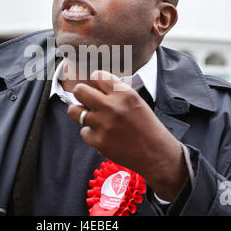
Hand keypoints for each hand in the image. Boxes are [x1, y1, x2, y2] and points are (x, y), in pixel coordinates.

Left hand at [67, 70, 187, 200]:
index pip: (97, 76)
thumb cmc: (146, 126)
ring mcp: (103, 124)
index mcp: (124, 93)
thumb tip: (93, 87)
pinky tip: (104, 136)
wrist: (156, 154)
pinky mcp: (99, 141)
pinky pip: (84, 132)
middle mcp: (112, 106)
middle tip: (86, 101)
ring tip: (93, 119)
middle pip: (79, 91)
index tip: (96, 87)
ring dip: (82, 114)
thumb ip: (115, 93)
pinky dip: (91, 134)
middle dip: (80, 94)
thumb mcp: (136, 102)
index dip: (94, 81)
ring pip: (74, 112)